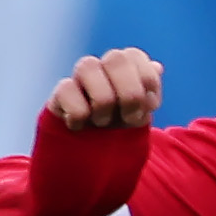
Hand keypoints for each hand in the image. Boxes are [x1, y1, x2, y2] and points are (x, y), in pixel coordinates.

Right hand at [47, 47, 162, 131]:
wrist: (94, 159)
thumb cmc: (120, 129)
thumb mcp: (142, 114)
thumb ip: (150, 93)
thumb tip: (157, 67)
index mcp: (125, 67)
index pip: (136, 56)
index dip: (147, 83)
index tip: (148, 107)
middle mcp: (101, 66)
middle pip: (116, 57)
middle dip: (130, 93)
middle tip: (129, 118)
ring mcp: (79, 77)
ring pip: (87, 66)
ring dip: (103, 102)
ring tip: (102, 122)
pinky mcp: (59, 94)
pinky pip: (66, 90)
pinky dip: (78, 115)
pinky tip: (80, 126)